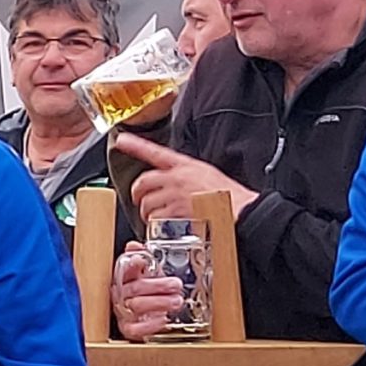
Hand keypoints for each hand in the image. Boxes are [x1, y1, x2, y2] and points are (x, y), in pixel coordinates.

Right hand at [112, 243, 184, 341]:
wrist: (143, 317)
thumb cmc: (145, 293)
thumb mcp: (146, 273)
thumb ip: (144, 259)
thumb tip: (134, 246)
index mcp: (122, 280)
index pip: (122, 270)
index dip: (131, 265)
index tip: (140, 260)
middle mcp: (120, 296)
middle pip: (135, 288)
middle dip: (157, 285)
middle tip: (175, 284)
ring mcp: (123, 313)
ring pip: (137, 306)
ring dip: (159, 302)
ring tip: (176, 301)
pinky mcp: (128, 329)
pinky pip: (135, 329)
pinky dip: (150, 324)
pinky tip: (163, 319)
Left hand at [114, 131, 256, 225]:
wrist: (242, 210)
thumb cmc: (229, 196)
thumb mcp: (207, 175)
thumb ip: (186, 176)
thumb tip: (171, 183)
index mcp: (186, 166)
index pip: (155, 152)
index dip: (136, 145)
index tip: (123, 140)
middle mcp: (178, 177)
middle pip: (143, 182)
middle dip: (138, 194)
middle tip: (140, 201)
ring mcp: (176, 194)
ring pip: (147, 203)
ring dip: (147, 213)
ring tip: (156, 217)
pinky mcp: (177, 211)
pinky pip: (156, 218)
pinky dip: (156, 225)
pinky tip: (165, 225)